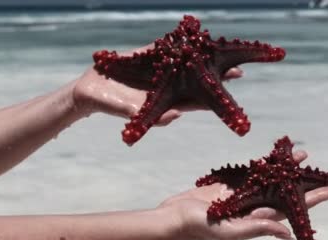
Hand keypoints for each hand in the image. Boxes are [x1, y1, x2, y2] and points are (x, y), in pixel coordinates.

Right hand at [72, 43, 242, 124]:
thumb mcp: (128, 110)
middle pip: (196, 82)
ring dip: (202, 58)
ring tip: (221, 50)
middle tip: (238, 71)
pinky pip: (166, 49)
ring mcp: (158, 71)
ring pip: (185, 64)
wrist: (89, 91)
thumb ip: (149, 115)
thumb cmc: (108, 104)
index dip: (214, 98)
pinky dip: (178, 42)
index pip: (195, 100)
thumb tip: (176, 116)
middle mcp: (166, 86)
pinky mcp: (146, 57)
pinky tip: (192, 35)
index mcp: (166, 101)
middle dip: (215, 76)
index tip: (231, 95)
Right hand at [159, 150, 327, 239]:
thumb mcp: (232, 230)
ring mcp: (245, 194)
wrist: (177, 216)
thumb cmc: (201, 227)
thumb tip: (288, 233)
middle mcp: (257, 206)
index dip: (316, 198)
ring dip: (288, 168)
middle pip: (289, 192)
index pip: (296, 208)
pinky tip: (275, 156)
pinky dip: (266, 163)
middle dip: (306, 181)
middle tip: (325, 170)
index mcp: (261, 219)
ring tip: (303, 155)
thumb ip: (259, 228)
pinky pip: (255, 171)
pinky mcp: (233, 184)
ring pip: (274, 178)